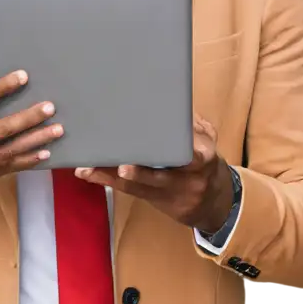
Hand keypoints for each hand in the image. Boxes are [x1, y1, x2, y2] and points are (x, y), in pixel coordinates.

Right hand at [0, 66, 63, 201]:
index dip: (2, 88)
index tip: (23, 76)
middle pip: (2, 129)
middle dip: (28, 118)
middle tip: (50, 107)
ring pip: (9, 151)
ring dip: (35, 141)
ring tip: (57, 130)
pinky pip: (8, 168)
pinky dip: (27, 161)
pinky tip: (45, 153)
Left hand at [74, 115, 234, 231]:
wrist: (214, 203)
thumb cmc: (204, 160)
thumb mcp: (207, 139)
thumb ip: (191, 123)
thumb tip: (170, 99)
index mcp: (203, 158)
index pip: (191, 155)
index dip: (178, 151)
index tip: (160, 142)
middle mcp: (187, 179)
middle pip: (160, 176)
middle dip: (139, 171)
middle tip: (120, 165)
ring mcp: (169, 192)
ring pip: (138, 187)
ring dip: (111, 177)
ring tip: (89, 168)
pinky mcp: (154, 200)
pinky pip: (129, 191)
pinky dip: (108, 181)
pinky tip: (89, 173)